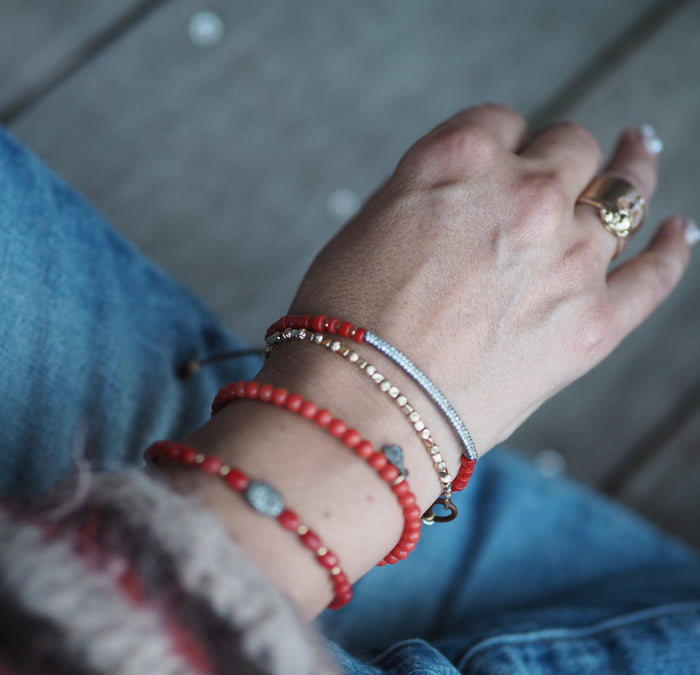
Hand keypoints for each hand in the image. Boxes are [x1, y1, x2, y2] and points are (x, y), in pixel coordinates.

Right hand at [289, 104, 692, 451]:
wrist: (362, 404)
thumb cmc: (345, 320)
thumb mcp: (369, 224)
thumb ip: (427, 192)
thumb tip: (461, 197)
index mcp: (458, 160)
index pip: (501, 122)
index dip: (499, 142)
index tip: (498, 159)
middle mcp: (523, 195)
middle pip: (568, 148)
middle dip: (556, 157)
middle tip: (548, 173)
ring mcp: (568, 257)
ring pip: (623, 191)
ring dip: (631, 170)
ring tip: (639, 155)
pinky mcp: (593, 321)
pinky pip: (654, 274)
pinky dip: (671, 250)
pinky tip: (678, 232)